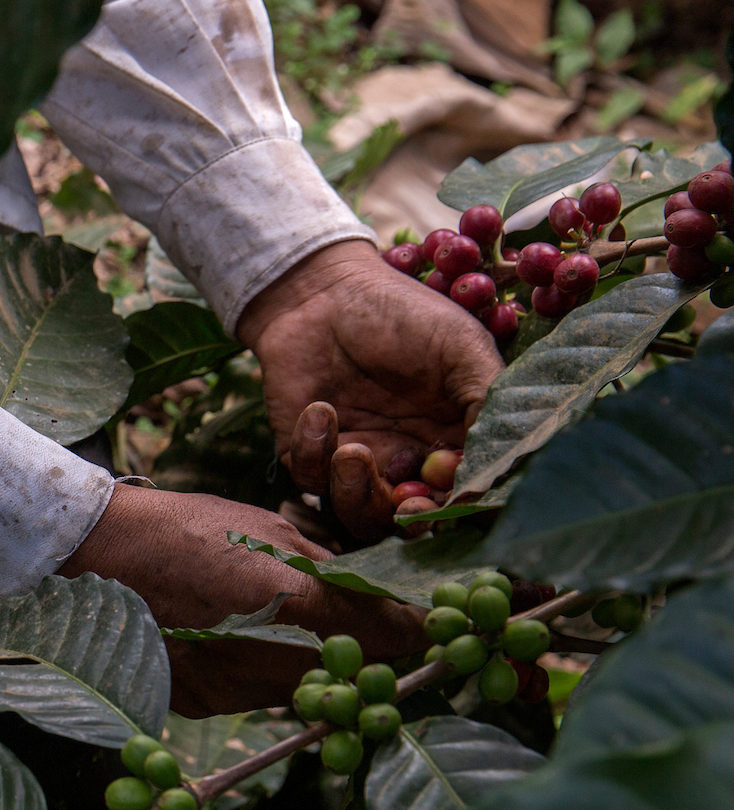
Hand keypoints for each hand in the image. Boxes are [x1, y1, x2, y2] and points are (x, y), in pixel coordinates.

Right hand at [58, 483, 424, 715]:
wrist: (94, 556)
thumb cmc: (188, 527)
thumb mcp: (273, 531)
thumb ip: (334, 572)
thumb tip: (383, 597)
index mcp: (301, 606)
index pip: (399, 638)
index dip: (418, 630)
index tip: (422, 620)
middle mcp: (275, 661)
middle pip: (358, 675)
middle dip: (369, 654)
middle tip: (363, 628)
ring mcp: (238, 690)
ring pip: (307, 692)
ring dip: (315, 669)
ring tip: (289, 632)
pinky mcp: (205, 704)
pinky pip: (256, 697)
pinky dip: (261, 677)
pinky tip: (235, 644)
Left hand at [238, 240, 500, 539]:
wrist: (322, 291)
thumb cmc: (401, 313)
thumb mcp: (462, 348)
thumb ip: (486, 402)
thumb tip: (499, 465)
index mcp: (454, 439)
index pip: (463, 491)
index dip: (458, 502)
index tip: (449, 487)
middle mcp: (409, 459)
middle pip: (411, 518)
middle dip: (408, 518)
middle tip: (405, 505)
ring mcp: (359, 460)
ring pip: (358, 512)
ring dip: (356, 491)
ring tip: (351, 451)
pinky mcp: (309, 454)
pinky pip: (311, 478)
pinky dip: (314, 451)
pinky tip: (318, 409)